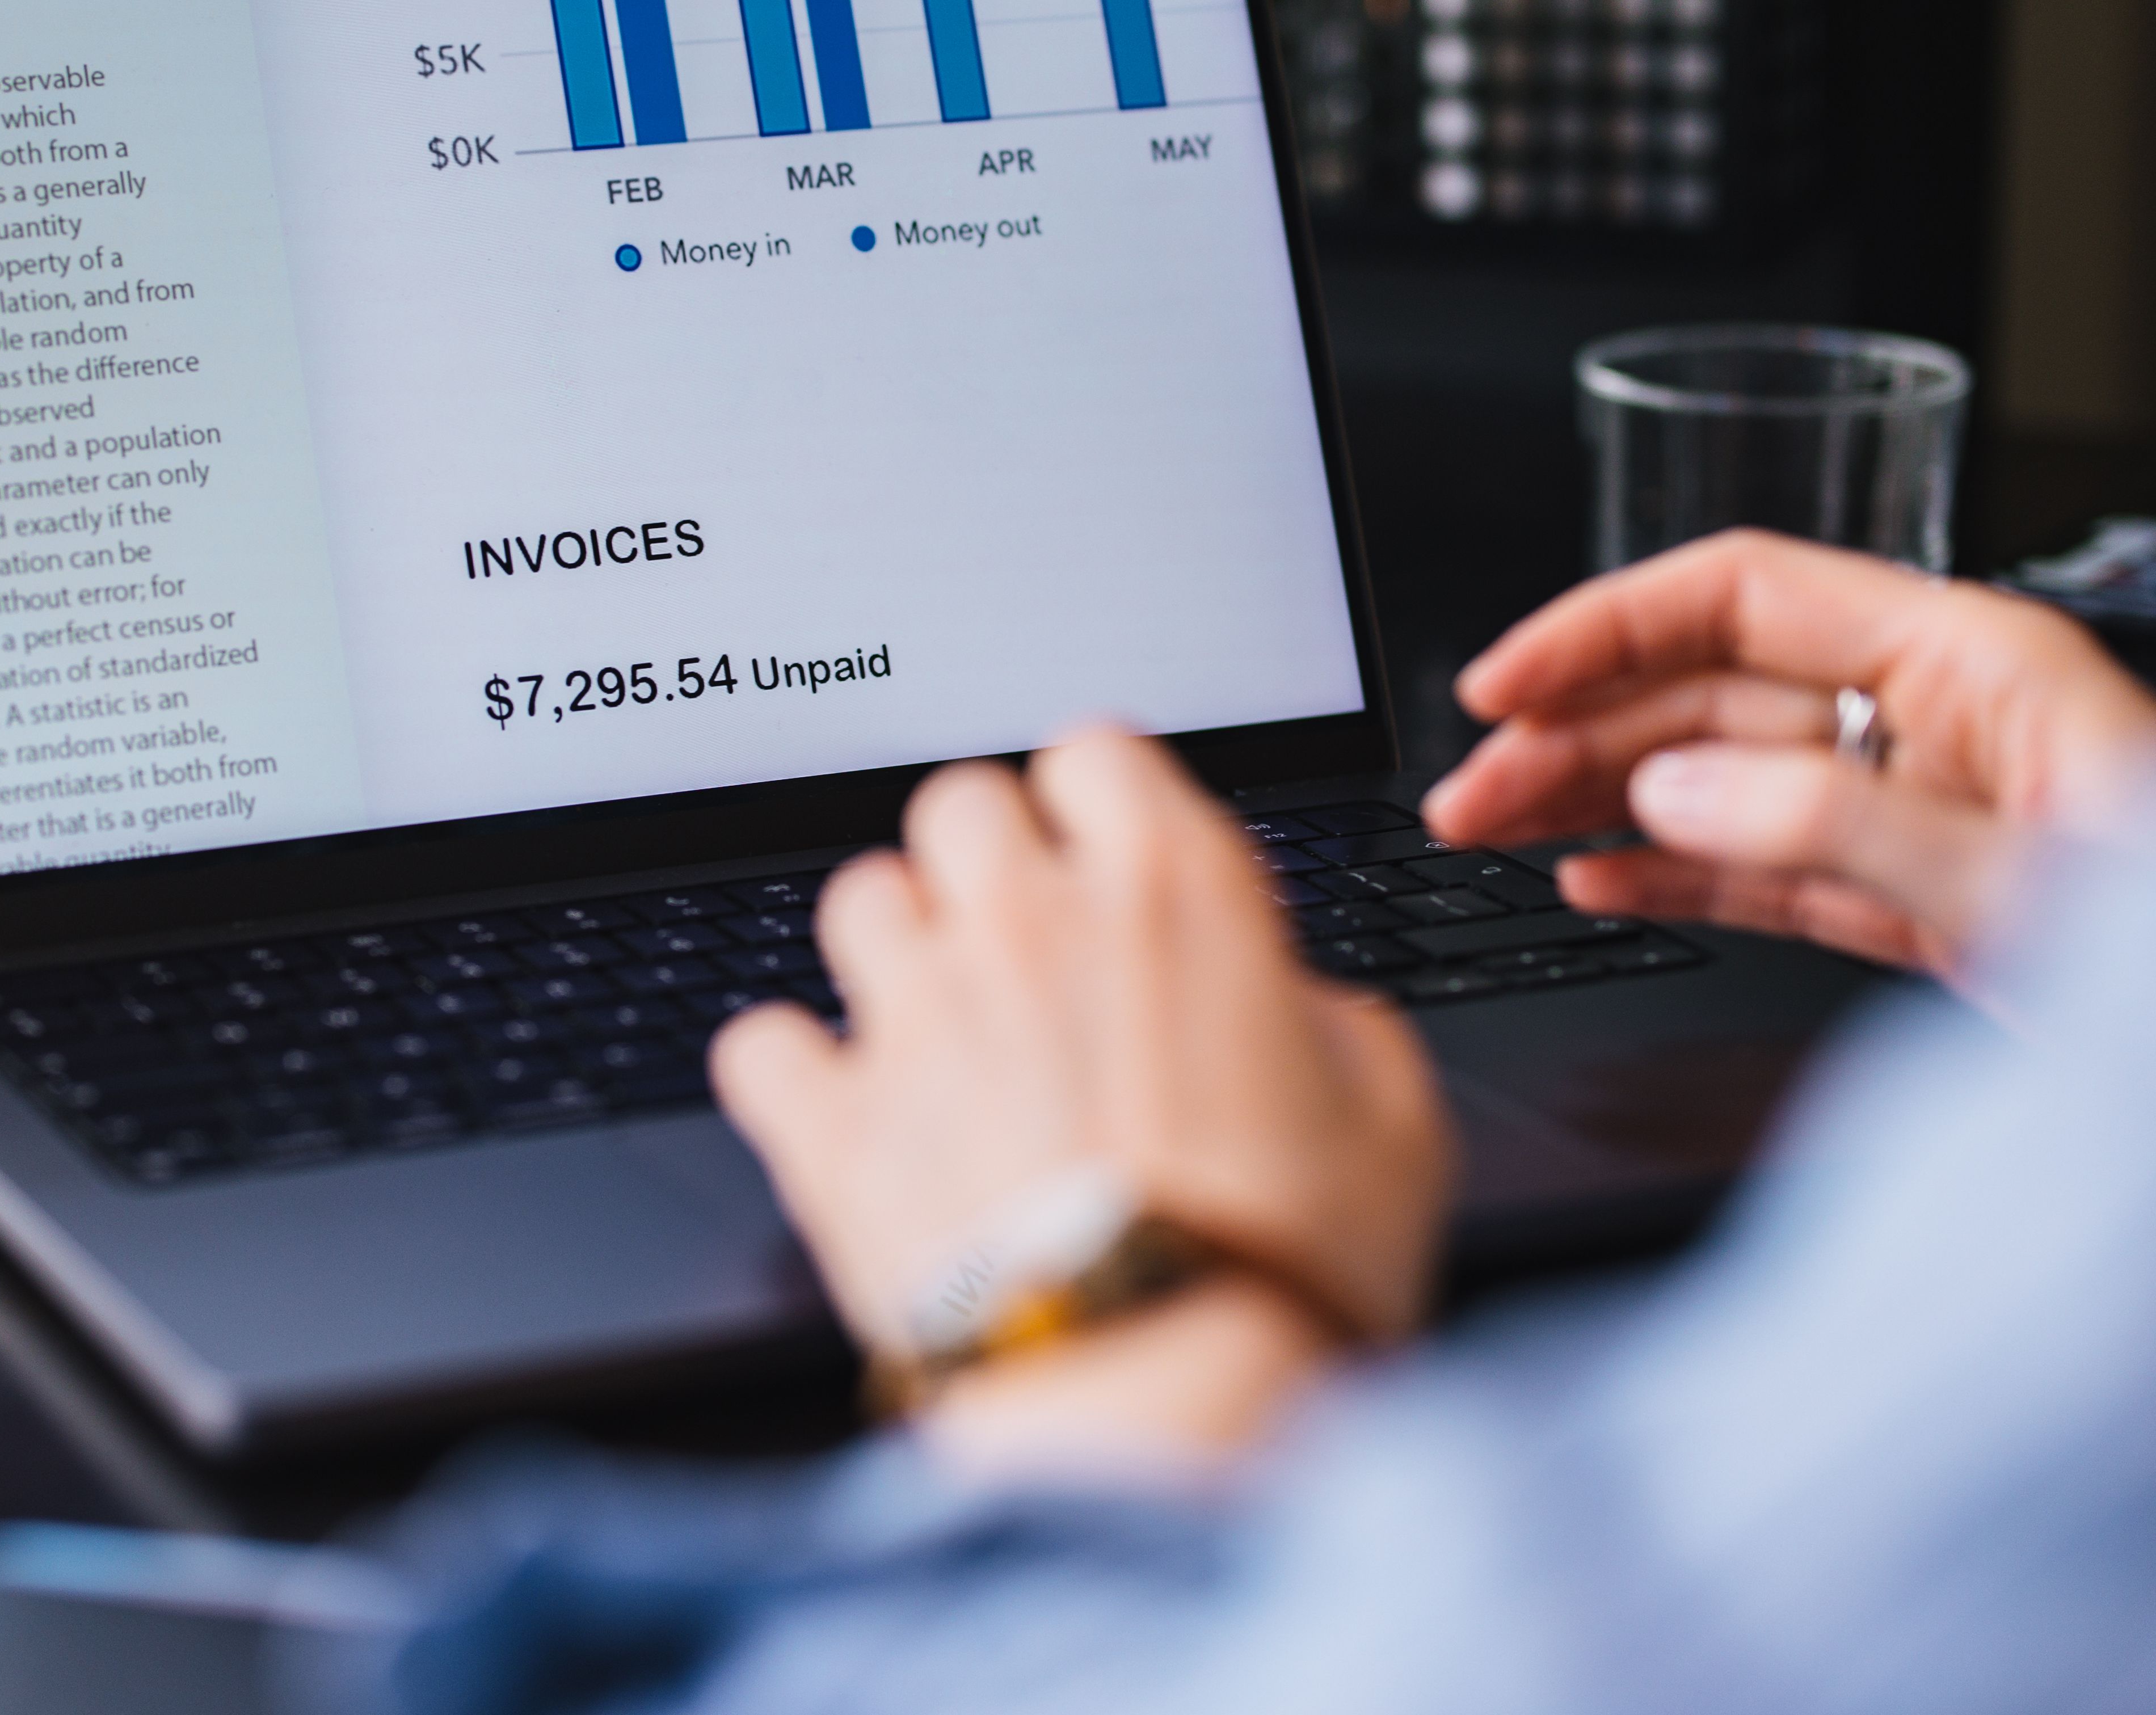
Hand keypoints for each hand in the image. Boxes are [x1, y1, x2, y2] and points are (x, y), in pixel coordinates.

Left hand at [710, 726, 1451, 1465]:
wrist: (1166, 1404)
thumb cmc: (1287, 1272)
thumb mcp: (1393, 1124)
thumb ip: (1335, 1026)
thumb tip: (1298, 1014)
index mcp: (1171, 894)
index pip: (1094, 751)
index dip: (1099, 799)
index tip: (1106, 847)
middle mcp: (1029, 926)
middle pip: (961, 805)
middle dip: (990, 859)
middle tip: (1025, 939)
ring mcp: (918, 1017)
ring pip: (858, 900)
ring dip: (895, 947)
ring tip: (938, 1023)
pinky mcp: (833, 1127)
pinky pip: (762, 1044)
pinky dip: (793, 1070)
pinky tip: (839, 1107)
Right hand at [1424, 530, 2155, 979]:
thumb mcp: (2015, 874)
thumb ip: (1830, 822)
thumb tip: (1673, 789)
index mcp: (1968, 656)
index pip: (1743, 594)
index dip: (1607, 626)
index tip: (1508, 682)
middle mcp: (1934, 714)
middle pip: (1710, 687)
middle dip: (1578, 731)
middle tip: (1472, 789)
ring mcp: (1919, 802)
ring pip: (1719, 776)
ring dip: (1602, 802)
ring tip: (1497, 834)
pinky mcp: (1916, 891)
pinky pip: (1762, 864)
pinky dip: (1673, 873)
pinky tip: (1597, 883)